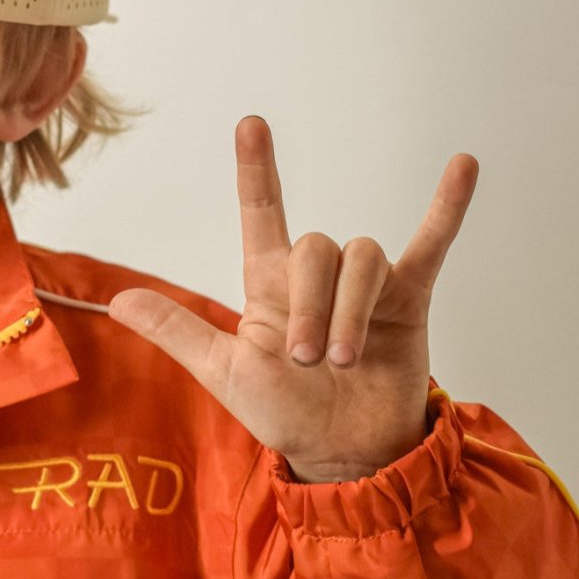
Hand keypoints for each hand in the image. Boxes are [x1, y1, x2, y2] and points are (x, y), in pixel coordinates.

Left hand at [109, 117, 478, 481]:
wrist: (344, 453)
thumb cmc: (284, 414)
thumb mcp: (225, 373)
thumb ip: (177, 332)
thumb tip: (116, 301)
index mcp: (269, 285)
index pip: (261, 213)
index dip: (256, 170)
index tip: (251, 124)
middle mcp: (316, 276)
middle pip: (316, 247)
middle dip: (312, 306)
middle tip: (310, 362)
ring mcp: (365, 286)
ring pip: (361, 258)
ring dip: (351, 311)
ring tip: (344, 362)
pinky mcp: (409, 299)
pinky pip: (430, 245)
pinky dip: (446, 208)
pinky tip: (463, 166)